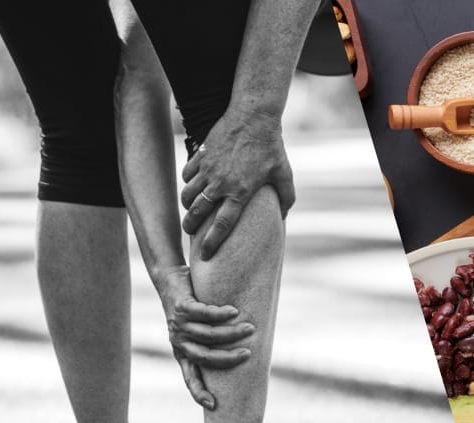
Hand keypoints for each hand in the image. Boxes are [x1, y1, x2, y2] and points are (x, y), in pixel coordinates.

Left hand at [156, 266, 254, 408]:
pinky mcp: (182, 306)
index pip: (189, 377)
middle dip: (227, 358)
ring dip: (231, 332)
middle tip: (247, 354)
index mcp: (181, 352)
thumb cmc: (190, 308)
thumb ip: (211, 343)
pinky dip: (221, 313)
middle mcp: (179, 341)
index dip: (199, 392)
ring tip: (250, 328)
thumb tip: (244, 355)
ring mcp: (179, 324)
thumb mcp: (196, 330)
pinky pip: (204, 313)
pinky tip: (234, 311)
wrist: (168, 279)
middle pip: (204, 357)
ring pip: (207, 334)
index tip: (212, 405)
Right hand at [179, 105, 294, 259]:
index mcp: (241, 192)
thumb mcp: (285, 175)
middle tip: (190, 232)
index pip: (222, 225)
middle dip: (190, 226)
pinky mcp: (201, 155)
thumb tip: (282, 217)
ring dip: (188, 205)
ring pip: (188, 194)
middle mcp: (221, 183)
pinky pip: (187, 175)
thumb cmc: (272, 147)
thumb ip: (286, 199)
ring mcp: (208, 168)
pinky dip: (188, 183)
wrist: (254, 116)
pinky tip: (193, 185)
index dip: (211, 242)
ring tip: (192, 209)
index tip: (204, 255)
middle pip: (197, 212)